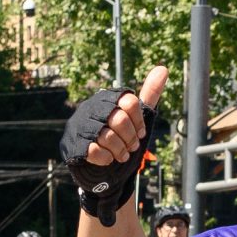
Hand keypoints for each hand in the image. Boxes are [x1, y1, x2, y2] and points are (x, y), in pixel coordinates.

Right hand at [60, 66, 169, 223]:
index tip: (140, 133)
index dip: (139, 121)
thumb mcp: (138, 118)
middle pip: (119, 119)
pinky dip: (106, 158)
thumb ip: (149, 94)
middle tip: (132, 147)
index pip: (129, 102)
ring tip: (122, 154)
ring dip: (120, 149)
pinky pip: (94, 150)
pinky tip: (109, 159)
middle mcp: (91, 108)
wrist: (102, 168)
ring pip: (107, 135)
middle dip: (130, 138)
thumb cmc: (121, 138)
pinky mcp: (74, 144)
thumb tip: (163, 69)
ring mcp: (80, 126)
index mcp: (107, 98)